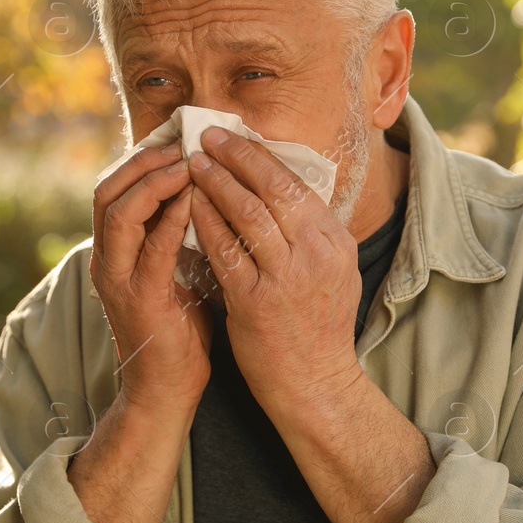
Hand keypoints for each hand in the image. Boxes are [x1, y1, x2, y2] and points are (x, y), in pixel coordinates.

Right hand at [89, 142, 212, 411]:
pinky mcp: (140, 300)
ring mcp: (118, 280)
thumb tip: (209, 190)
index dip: (141, 157)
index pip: (115, 187)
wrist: (167, 389)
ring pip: (118, 212)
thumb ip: (180, 234)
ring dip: (153, 181)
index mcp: (115, 251)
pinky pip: (151, 249)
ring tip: (186, 162)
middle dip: (143, 160)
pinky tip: (194, 199)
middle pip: (107, 190)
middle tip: (181, 142)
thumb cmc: (179, 329)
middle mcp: (108, 260)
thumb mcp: (177, 270)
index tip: (177, 136)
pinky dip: (171, 218)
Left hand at [186, 126, 362, 411]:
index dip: (262, 157)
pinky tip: (187, 205)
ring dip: (216, 181)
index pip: (296, 185)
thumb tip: (283, 192)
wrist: (316, 386)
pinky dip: (204, 222)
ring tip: (192, 162)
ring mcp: (286, 278)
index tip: (237, 137)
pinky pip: (224, 251)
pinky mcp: (255, 302)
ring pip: (247, 213)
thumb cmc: (318, 328)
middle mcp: (316, 254)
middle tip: (208, 136)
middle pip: (273, 188)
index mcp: (335, 243)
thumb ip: (312, 234)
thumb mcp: (334, 273)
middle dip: (237, 156)